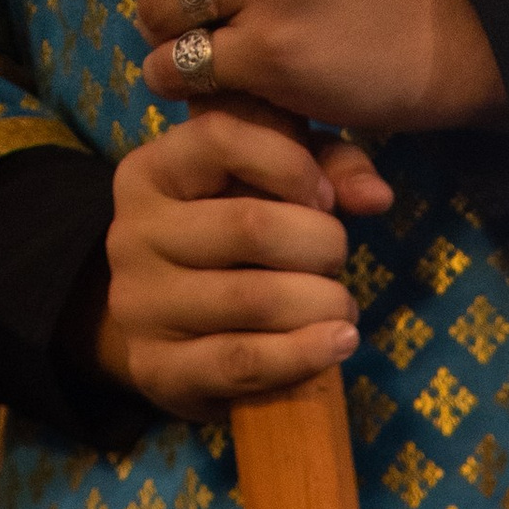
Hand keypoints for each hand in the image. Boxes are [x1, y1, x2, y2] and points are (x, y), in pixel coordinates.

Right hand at [93, 104, 388, 413]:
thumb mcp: (264, 187)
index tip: (326, 199)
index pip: (220, 138)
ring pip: (255, 298)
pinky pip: (245, 361)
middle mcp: (132, 233)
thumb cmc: (229, 249)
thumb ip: (324, 166)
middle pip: (250, 227)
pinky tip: (338, 344)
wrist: (170, 340)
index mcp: (150, 172)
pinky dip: (304, 354)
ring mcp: (139, 305)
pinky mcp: (157, 369)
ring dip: (321, 304)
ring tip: (341, 309)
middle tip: (338, 261)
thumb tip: (376, 196)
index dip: (292, 166)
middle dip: (320, 245)